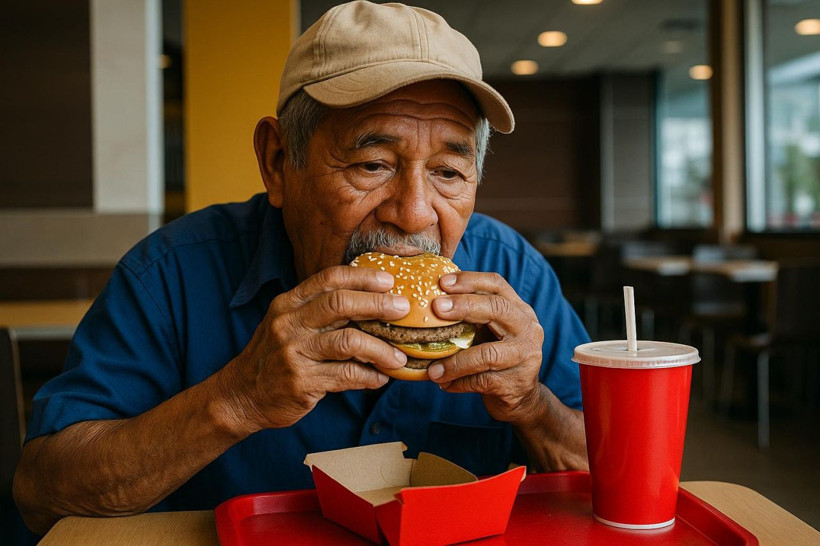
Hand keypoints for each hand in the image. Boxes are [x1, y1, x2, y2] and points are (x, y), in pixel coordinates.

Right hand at [220, 266, 409, 433]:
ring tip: (398, 356)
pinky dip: (368, 377)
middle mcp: (289, 324)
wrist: (241, 396)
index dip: (362, 277)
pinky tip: (380, 378)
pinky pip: (345, 376)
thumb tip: (372, 302)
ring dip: (380, 348)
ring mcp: (293, 353)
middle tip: (403, 309)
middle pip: (340, 304)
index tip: (389, 280)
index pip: (328, 279)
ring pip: (348, 342)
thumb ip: (319, 311)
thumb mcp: (288, 324)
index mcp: (288, 303)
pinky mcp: (301, 382)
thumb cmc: (274, 356)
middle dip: (377, 304)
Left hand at [427, 272, 544, 424]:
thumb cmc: (495, 357)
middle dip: (465, 305)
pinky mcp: (517, 382)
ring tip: (432, 369)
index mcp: (518, 309)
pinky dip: (459, 382)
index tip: (442, 282)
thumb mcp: (489, 331)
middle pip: (497, 309)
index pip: (497, 285)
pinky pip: (482, 381)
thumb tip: (428, 297)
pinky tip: (444, 383)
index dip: (470, 280)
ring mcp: (525, 356)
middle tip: (436, 307)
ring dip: (455, 361)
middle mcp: (527, 328)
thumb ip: (471, 316)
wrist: (520, 397)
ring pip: (488, 354)